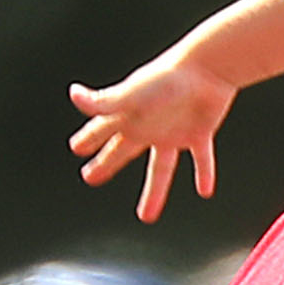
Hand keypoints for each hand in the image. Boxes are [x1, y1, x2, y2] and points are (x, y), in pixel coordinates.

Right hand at [66, 51, 236, 222]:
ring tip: (145, 216)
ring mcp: (174, 131)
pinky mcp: (199, 132)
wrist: (209, 68)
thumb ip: (104, 102)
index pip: (103, 130)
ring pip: (162, 169)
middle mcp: (150, 126)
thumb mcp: (132, 95)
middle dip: (106, 163)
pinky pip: (202, 158)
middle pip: (123, 151)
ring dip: (154, 192)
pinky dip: (204, 173)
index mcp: (131, 116)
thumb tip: (74, 94)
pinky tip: (205, 191)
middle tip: (90, 176)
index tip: (76, 148)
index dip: (89, 138)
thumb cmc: (168, 78)